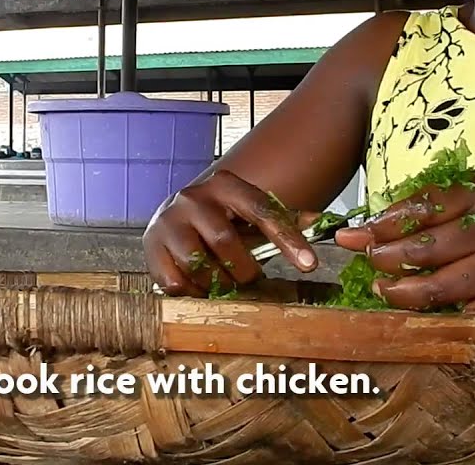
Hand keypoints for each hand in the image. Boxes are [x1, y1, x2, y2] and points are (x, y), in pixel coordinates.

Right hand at [144, 169, 320, 296]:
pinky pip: (176, 281)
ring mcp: (168, 221)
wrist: (175, 216)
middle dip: (245, 269)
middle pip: (226, 242)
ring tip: (223, 280)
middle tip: (249, 278)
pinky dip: (193, 290)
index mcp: (225, 185)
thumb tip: (323, 224)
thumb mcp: (251, 214)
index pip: (263, 211)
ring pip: (198, 264)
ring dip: (218, 281)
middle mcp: (193, 198)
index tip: (310, 264)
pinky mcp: (151, 246)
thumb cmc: (222, 220)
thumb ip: (285, 220)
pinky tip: (200, 284)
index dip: (288, 239)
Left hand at [333, 173, 474, 315]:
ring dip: (399, 291)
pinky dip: (433, 316)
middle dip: (384, 257)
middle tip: (366, 261)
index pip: (420, 209)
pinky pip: (461, 315)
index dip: (381, 224)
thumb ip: (431, 202)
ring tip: (381, 287)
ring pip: (436, 288)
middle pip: (423, 249)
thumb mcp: (474, 192)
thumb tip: (373, 224)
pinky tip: (415, 310)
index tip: (353, 235)